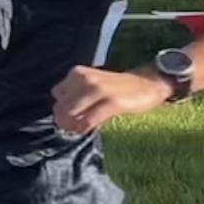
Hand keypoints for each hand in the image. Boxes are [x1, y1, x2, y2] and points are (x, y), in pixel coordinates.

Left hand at [52, 66, 171, 133]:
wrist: (147, 83)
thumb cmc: (117, 88)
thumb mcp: (91, 84)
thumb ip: (76, 94)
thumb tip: (60, 115)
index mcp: (78, 73)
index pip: (56, 95)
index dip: (61, 108)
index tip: (70, 117)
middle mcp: (84, 78)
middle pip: (61, 106)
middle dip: (64, 120)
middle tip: (73, 128)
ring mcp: (97, 89)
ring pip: (71, 114)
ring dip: (72, 126)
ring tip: (80, 129)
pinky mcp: (111, 101)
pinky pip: (88, 120)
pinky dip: (84, 128)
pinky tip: (88, 130)